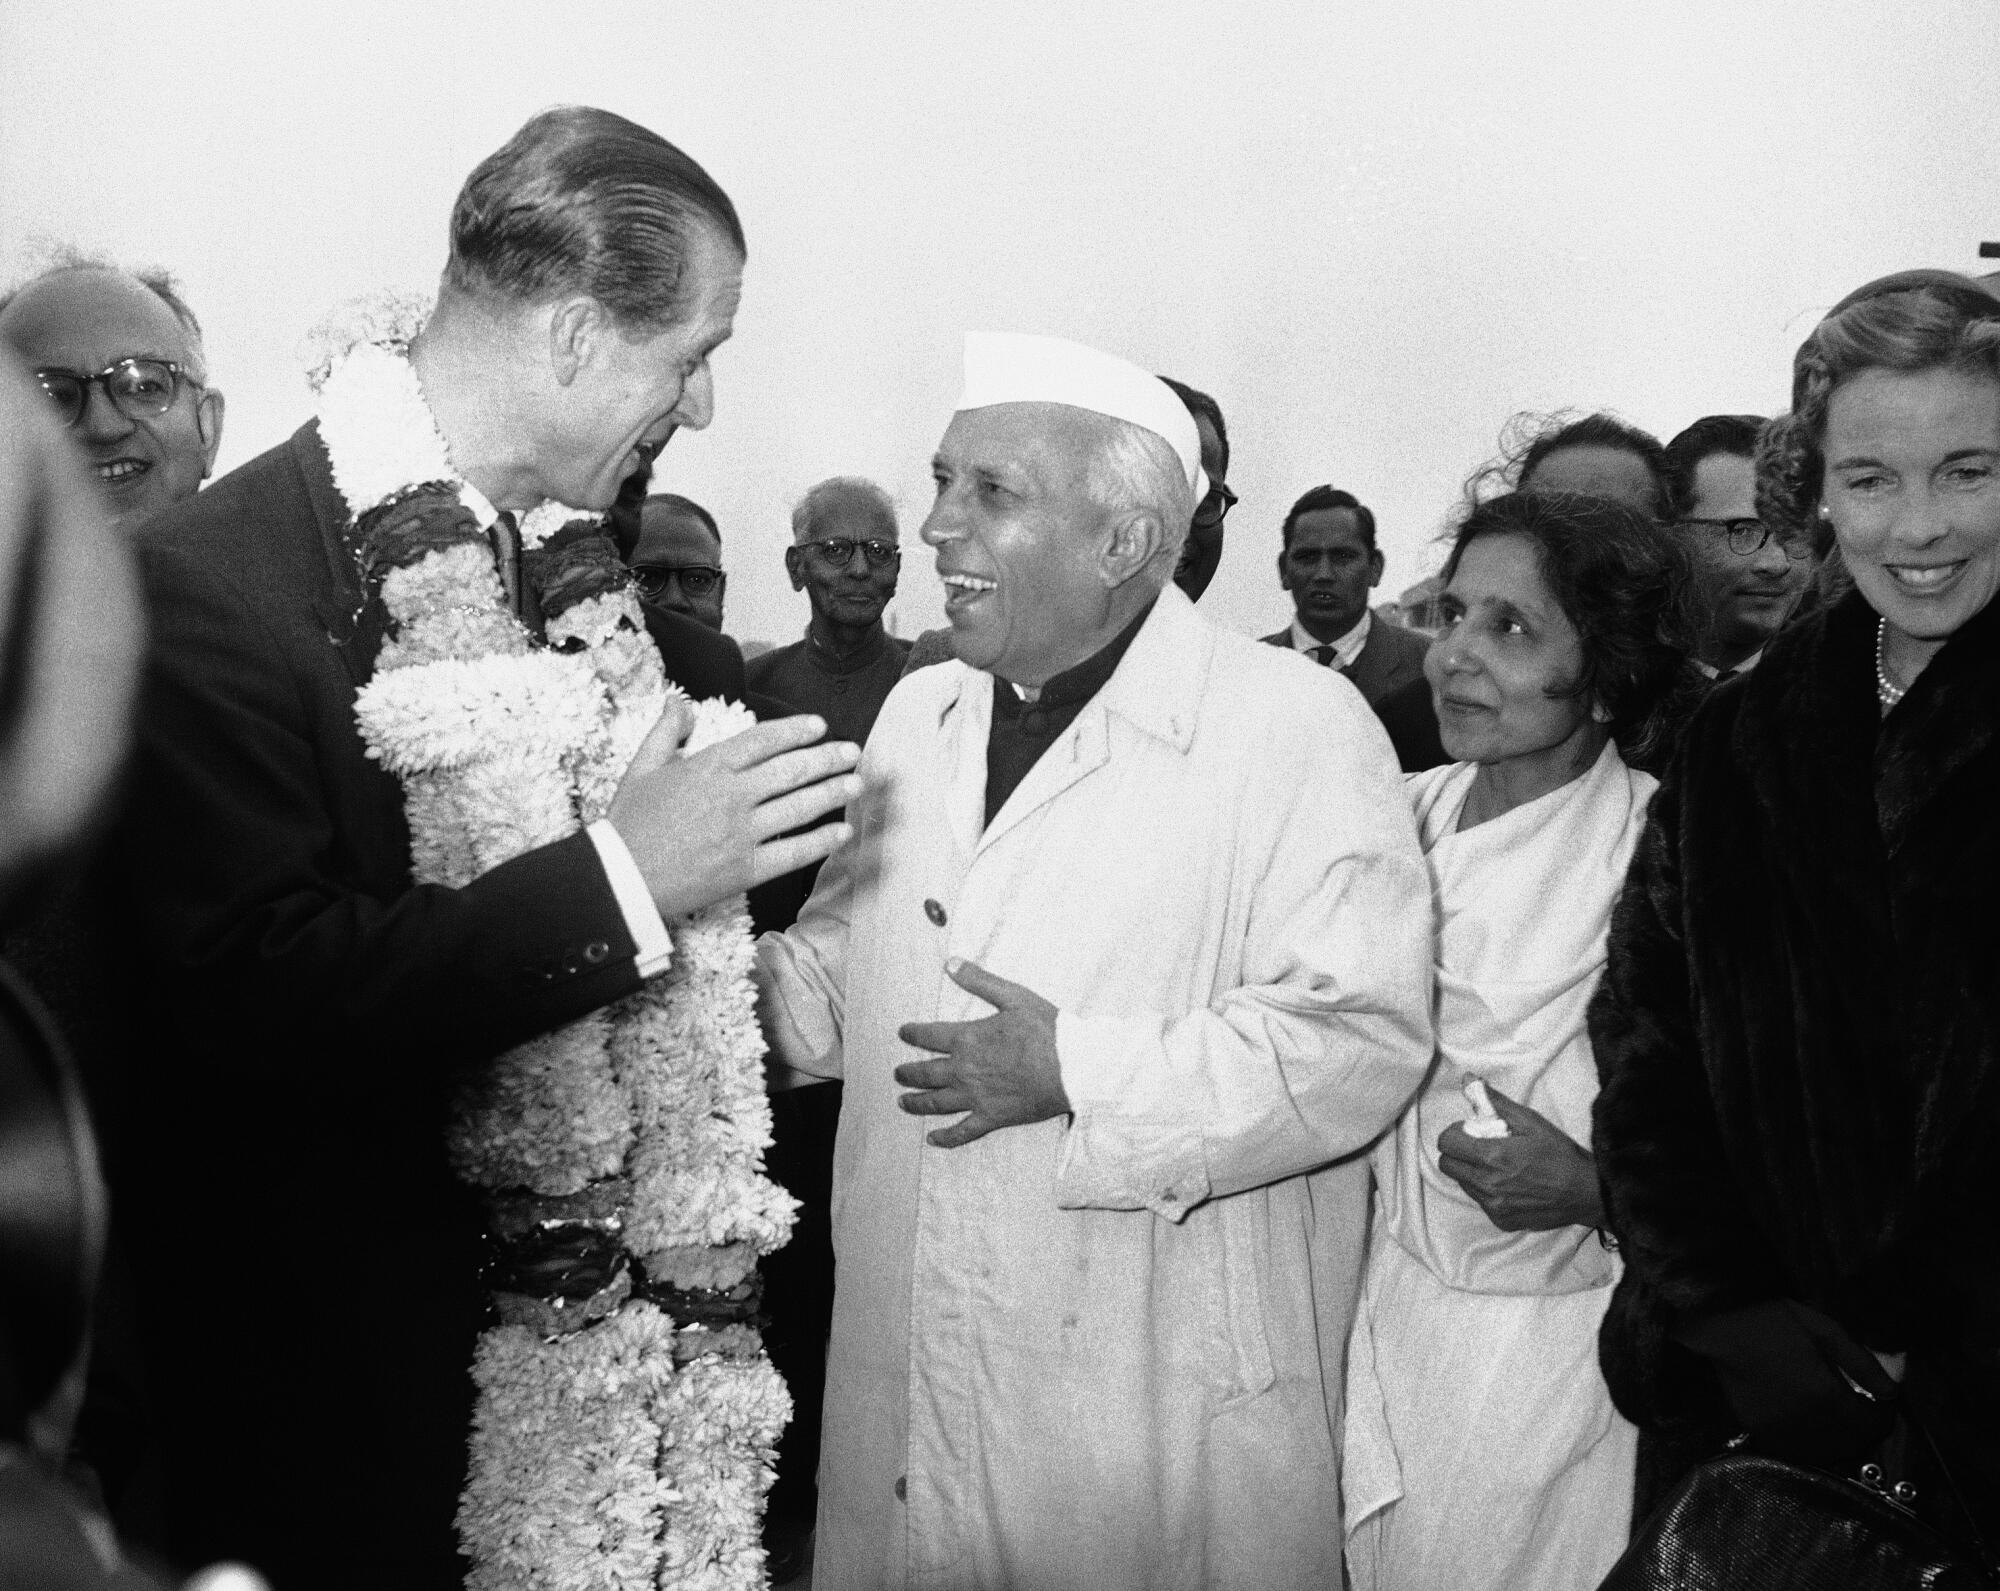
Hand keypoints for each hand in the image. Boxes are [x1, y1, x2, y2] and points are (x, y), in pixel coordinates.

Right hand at [606, 699, 860, 917]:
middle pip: (791, 771)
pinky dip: (820, 842)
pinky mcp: (745, 869)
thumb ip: (664, 731)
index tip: (819, 725)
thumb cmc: (628, 824)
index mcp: (707, 767)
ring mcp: (741, 834)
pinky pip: (792, 852)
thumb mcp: (640, 767)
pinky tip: (841, 832)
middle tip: (852, 752)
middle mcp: (731, 796)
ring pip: (798, 808)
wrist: (620, 880)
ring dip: (832, 793)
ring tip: (856, 783)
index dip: (795, 730)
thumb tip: (677, 702)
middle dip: (827, 758)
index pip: (762, 740)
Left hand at [894, 959, 1068, 1147]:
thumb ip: (980, 981)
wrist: (1073, 1068)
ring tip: (902, 1102)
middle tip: (898, 1073)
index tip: (903, 1033)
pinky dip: (946, 1138)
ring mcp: (976, 1097)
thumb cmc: (1047, 1031)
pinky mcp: (992, 1118)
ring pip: (936, 1103)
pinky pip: (962, 1132)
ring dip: (916, 1103)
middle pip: (926, 1073)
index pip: (929, 1036)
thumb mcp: (1014, 997)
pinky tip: (933, 1139)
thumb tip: (950, 963)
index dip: (912, 1034)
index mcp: (968, 1039)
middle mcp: (965, 1070)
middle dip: (908, 1073)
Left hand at [1436, 1083, 1603, 1231]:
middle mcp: (1487, 1184)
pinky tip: (1511, 1185)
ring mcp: (1493, 1206)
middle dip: (1459, 1152)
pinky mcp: (1501, 1221)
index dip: (1456, 1133)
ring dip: (1472, 1172)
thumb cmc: (1559, 1154)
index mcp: (1491, 1156)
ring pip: (1463, 1184)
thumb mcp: (1530, 1121)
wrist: (1586, 1193)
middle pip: (1447, 1165)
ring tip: (1500, 1166)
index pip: (1445, 1143)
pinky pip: (1481, 1202)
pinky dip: (1488, 1191)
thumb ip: (1494, 1101)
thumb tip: (1468, 1080)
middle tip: (1482, 1147)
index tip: (1472, 1131)